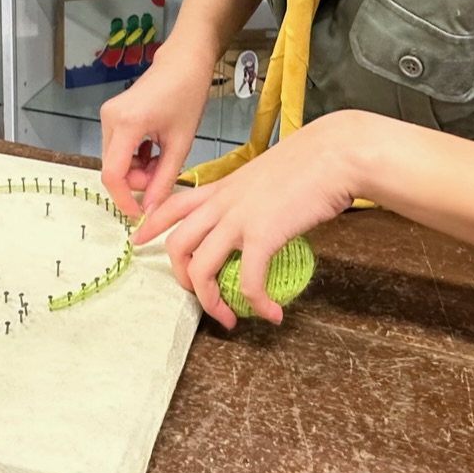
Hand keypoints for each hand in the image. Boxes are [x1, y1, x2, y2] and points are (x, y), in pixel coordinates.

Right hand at [99, 43, 215, 220]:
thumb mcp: (180, 143)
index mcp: (127, 124)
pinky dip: (134, 157)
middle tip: (162, 179)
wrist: (183, 63)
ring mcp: (107, 116)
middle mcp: (109, 119)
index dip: (123, 199)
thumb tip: (151, 210)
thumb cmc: (188, 96)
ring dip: (137, 170)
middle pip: (113, 168)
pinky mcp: (112, 115)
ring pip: (115, 160)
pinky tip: (154, 151)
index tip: (138, 213)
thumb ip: (164, 179)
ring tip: (163, 160)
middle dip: (136, 182)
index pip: (113, 174)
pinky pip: (117, 148)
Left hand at [131, 113, 362, 326]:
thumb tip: (261, 220)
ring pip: (201, 269)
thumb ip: (253, 198)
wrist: (335, 154)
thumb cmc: (311, 161)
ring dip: (211, 302)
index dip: (150, 224)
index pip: (172, 204)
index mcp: (222, 187)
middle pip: (178, 245)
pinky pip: (248, 281)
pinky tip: (271, 313)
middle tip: (200, 295)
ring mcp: (238, 220)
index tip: (138, 240)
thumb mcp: (267, 176)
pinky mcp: (262, 235)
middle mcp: (222, 204)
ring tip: (229, 318)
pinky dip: (256, 304)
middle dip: (181, 278)